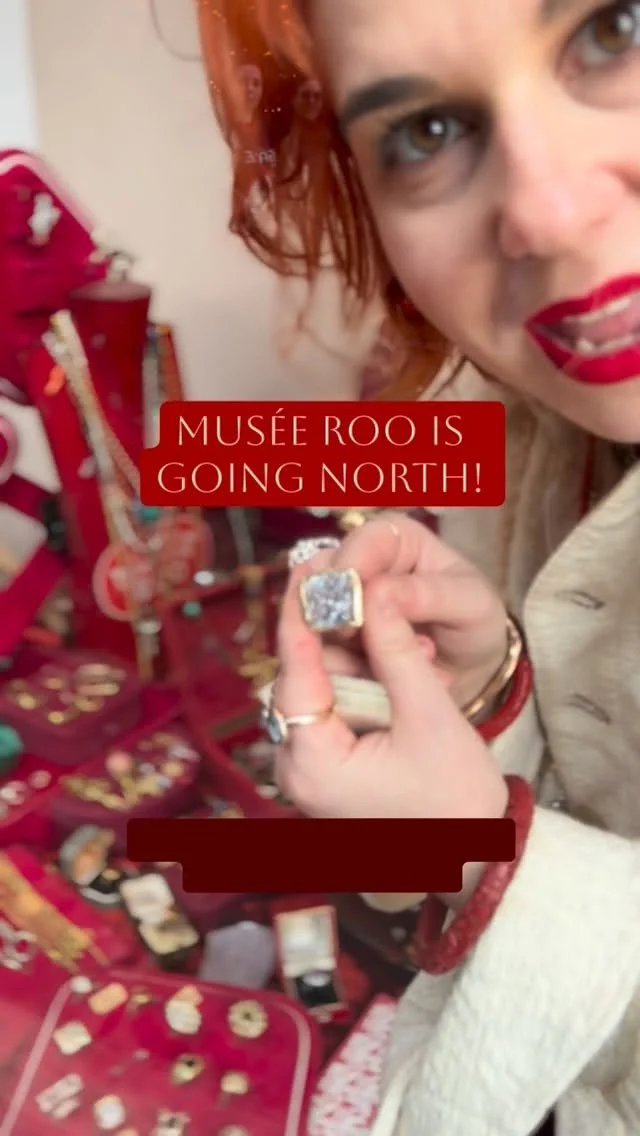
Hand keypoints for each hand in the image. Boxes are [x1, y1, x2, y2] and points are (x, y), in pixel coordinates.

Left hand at [273, 561, 507, 821]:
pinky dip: (367, 688)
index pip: (293, 672)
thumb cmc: (455, 803)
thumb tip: (372, 592)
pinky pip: (336, 713)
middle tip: (375, 596)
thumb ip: (395, 650)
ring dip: (363, 662)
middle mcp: (296, 769)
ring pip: (322, 692)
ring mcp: (310, 772)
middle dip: (343, 637)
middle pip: (304, 679)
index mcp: (311, 763)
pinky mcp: (327, 771)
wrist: (474, 863)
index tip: (305, 573)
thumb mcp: (429, 715)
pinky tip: (407, 672)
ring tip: (416, 647)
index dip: (299, 616)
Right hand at [299, 512, 508, 711]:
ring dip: (328, 643)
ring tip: (368, 667)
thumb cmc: (474, 624)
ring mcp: (343, 602)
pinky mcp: (332, 639)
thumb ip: (430, 595)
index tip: (350, 601)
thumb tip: (378, 593)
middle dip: (329, 607)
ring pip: (311, 612)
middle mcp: (362, 563)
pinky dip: (330, 666)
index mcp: (399, 539)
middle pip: (324, 572)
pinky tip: (360, 679)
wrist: (471, 671)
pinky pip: (314, 649)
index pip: (365, 539)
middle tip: (345, 639)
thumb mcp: (470, 606)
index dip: (352, 566)